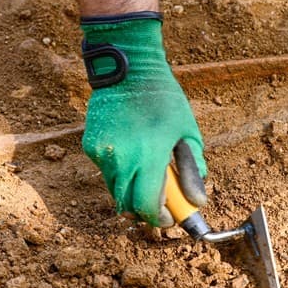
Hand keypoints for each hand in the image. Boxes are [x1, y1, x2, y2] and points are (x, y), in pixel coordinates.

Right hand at [81, 13, 206, 226]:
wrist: (128, 68)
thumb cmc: (164, 99)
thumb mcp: (187, 132)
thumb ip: (193, 169)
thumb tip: (197, 201)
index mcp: (148, 156)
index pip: (148, 207)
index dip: (160, 219)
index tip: (171, 217)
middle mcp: (121, 159)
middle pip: (129, 206)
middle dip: (146, 210)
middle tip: (162, 201)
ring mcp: (102, 154)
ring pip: (115, 191)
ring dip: (132, 191)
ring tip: (147, 170)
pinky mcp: (90, 147)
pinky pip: (106, 173)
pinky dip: (120, 172)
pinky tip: (131, 151)